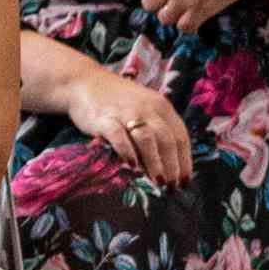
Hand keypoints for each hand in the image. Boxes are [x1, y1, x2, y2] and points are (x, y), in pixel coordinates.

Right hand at [62, 62, 188, 187]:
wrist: (84, 82)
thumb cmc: (117, 101)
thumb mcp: (144, 108)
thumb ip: (156, 130)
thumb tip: (168, 165)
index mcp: (161, 106)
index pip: (180, 136)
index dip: (185, 161)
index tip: (184, 181)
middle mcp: (147, 108)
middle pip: (167, 140)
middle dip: (172, 167)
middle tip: (171, 187)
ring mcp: (126, 112)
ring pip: (147, 140)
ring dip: (155, 163)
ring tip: (158, 182)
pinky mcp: (105, 119)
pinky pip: (119, 137)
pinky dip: (127, 152)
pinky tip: (132, 167)